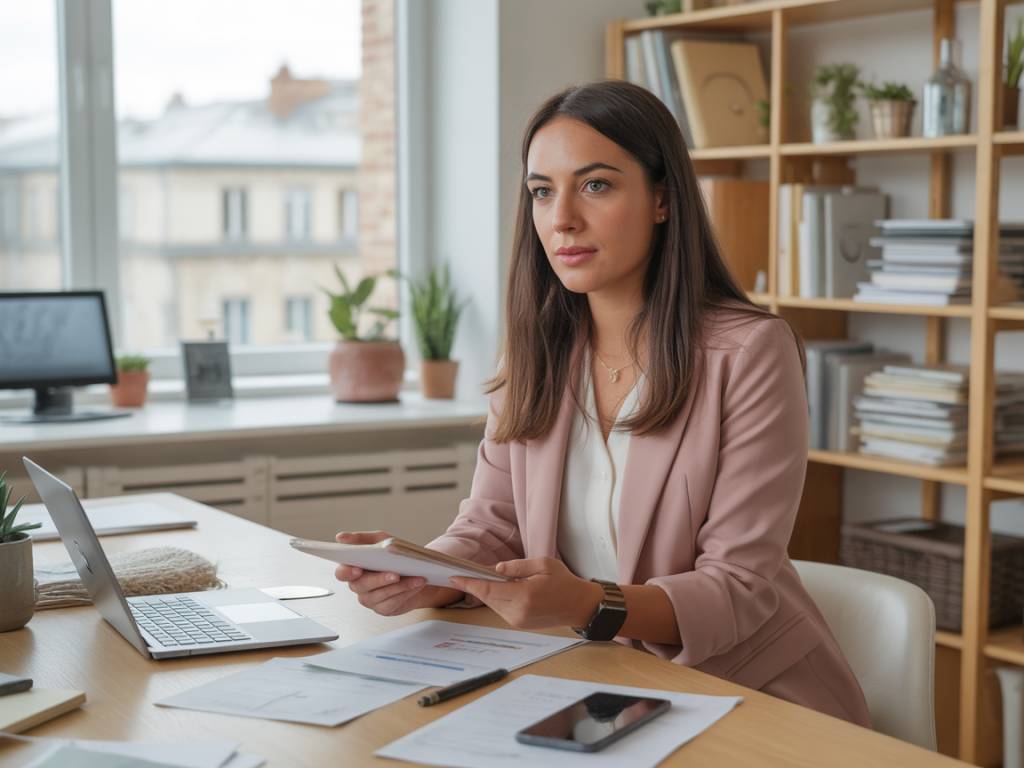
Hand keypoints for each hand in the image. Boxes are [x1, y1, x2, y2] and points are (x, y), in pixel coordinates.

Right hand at [333, 531, 461, 615]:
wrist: (416, 569)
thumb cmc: (393, 554)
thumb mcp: (380, 540)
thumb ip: (361, 539)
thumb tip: (341, 538)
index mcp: (353, 568)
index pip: (342, 573)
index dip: (347, 572)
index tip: (358, 569)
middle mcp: (359, 586)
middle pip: (362, 586)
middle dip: (379, 579)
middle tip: (395, 574)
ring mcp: (370, 599)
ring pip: (380, 596)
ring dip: (399, 586)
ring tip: (415, 578)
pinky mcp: (385, 609)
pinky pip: (392, 603)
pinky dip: (406, 592)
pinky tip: (416, 584)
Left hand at [449, 557, 601, 629]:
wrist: (579, 605)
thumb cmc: (564, 582)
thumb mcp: (543, 564)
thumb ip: (517, 566)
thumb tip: (496, 569)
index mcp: (524, 595)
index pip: (489, 589)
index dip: (469, 583)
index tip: (455, 577)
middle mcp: (518, 611)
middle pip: (487, 597)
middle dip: (474, 585)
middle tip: (463, 574)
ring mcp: (518, 620)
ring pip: (492, 603)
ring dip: (485, 591)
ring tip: (481, 578)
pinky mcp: (519, 624)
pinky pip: (500, 609)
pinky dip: (495, 598)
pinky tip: (497, 588)